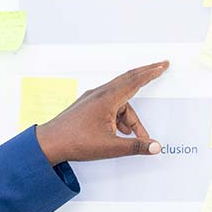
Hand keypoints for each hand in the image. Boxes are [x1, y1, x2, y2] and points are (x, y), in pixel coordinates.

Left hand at [34, 61, 170, 163]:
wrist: (48, 143)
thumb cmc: (74, 141)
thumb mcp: (110, 146)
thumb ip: (135, 146)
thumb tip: (154, 146)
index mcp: (107, 99)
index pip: (134, 81)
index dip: (151, 72)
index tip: (162, 65)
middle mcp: (99, 94)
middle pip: (128, 83)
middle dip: (145, 78)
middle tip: (160, 70)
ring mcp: (92, 100)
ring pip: (119, 102)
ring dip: (129, 118)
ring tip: (133, 137)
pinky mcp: (87, 107)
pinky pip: (109, 107)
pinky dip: (118, 118)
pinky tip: (117, 134)